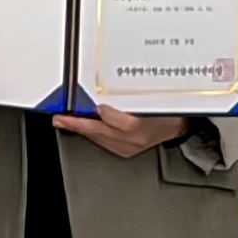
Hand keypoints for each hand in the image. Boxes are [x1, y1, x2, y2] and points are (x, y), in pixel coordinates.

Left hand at [56, 103, 190, 158]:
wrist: (176, 127)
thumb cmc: (167, 110)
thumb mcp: (157, 98)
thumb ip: (136, 94)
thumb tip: (114, 85)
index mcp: (148, 125)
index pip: (127, 124)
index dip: (110, 116)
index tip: (98, 107)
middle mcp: (137, 139)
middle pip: (105, 133)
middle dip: (80, 125)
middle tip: (62, 119)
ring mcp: (130, 148)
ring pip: (100, 138)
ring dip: (80, 129)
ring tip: (63, 121)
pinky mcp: (124, 152)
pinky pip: (102, 143)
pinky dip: (90, 134)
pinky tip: (79, 128)